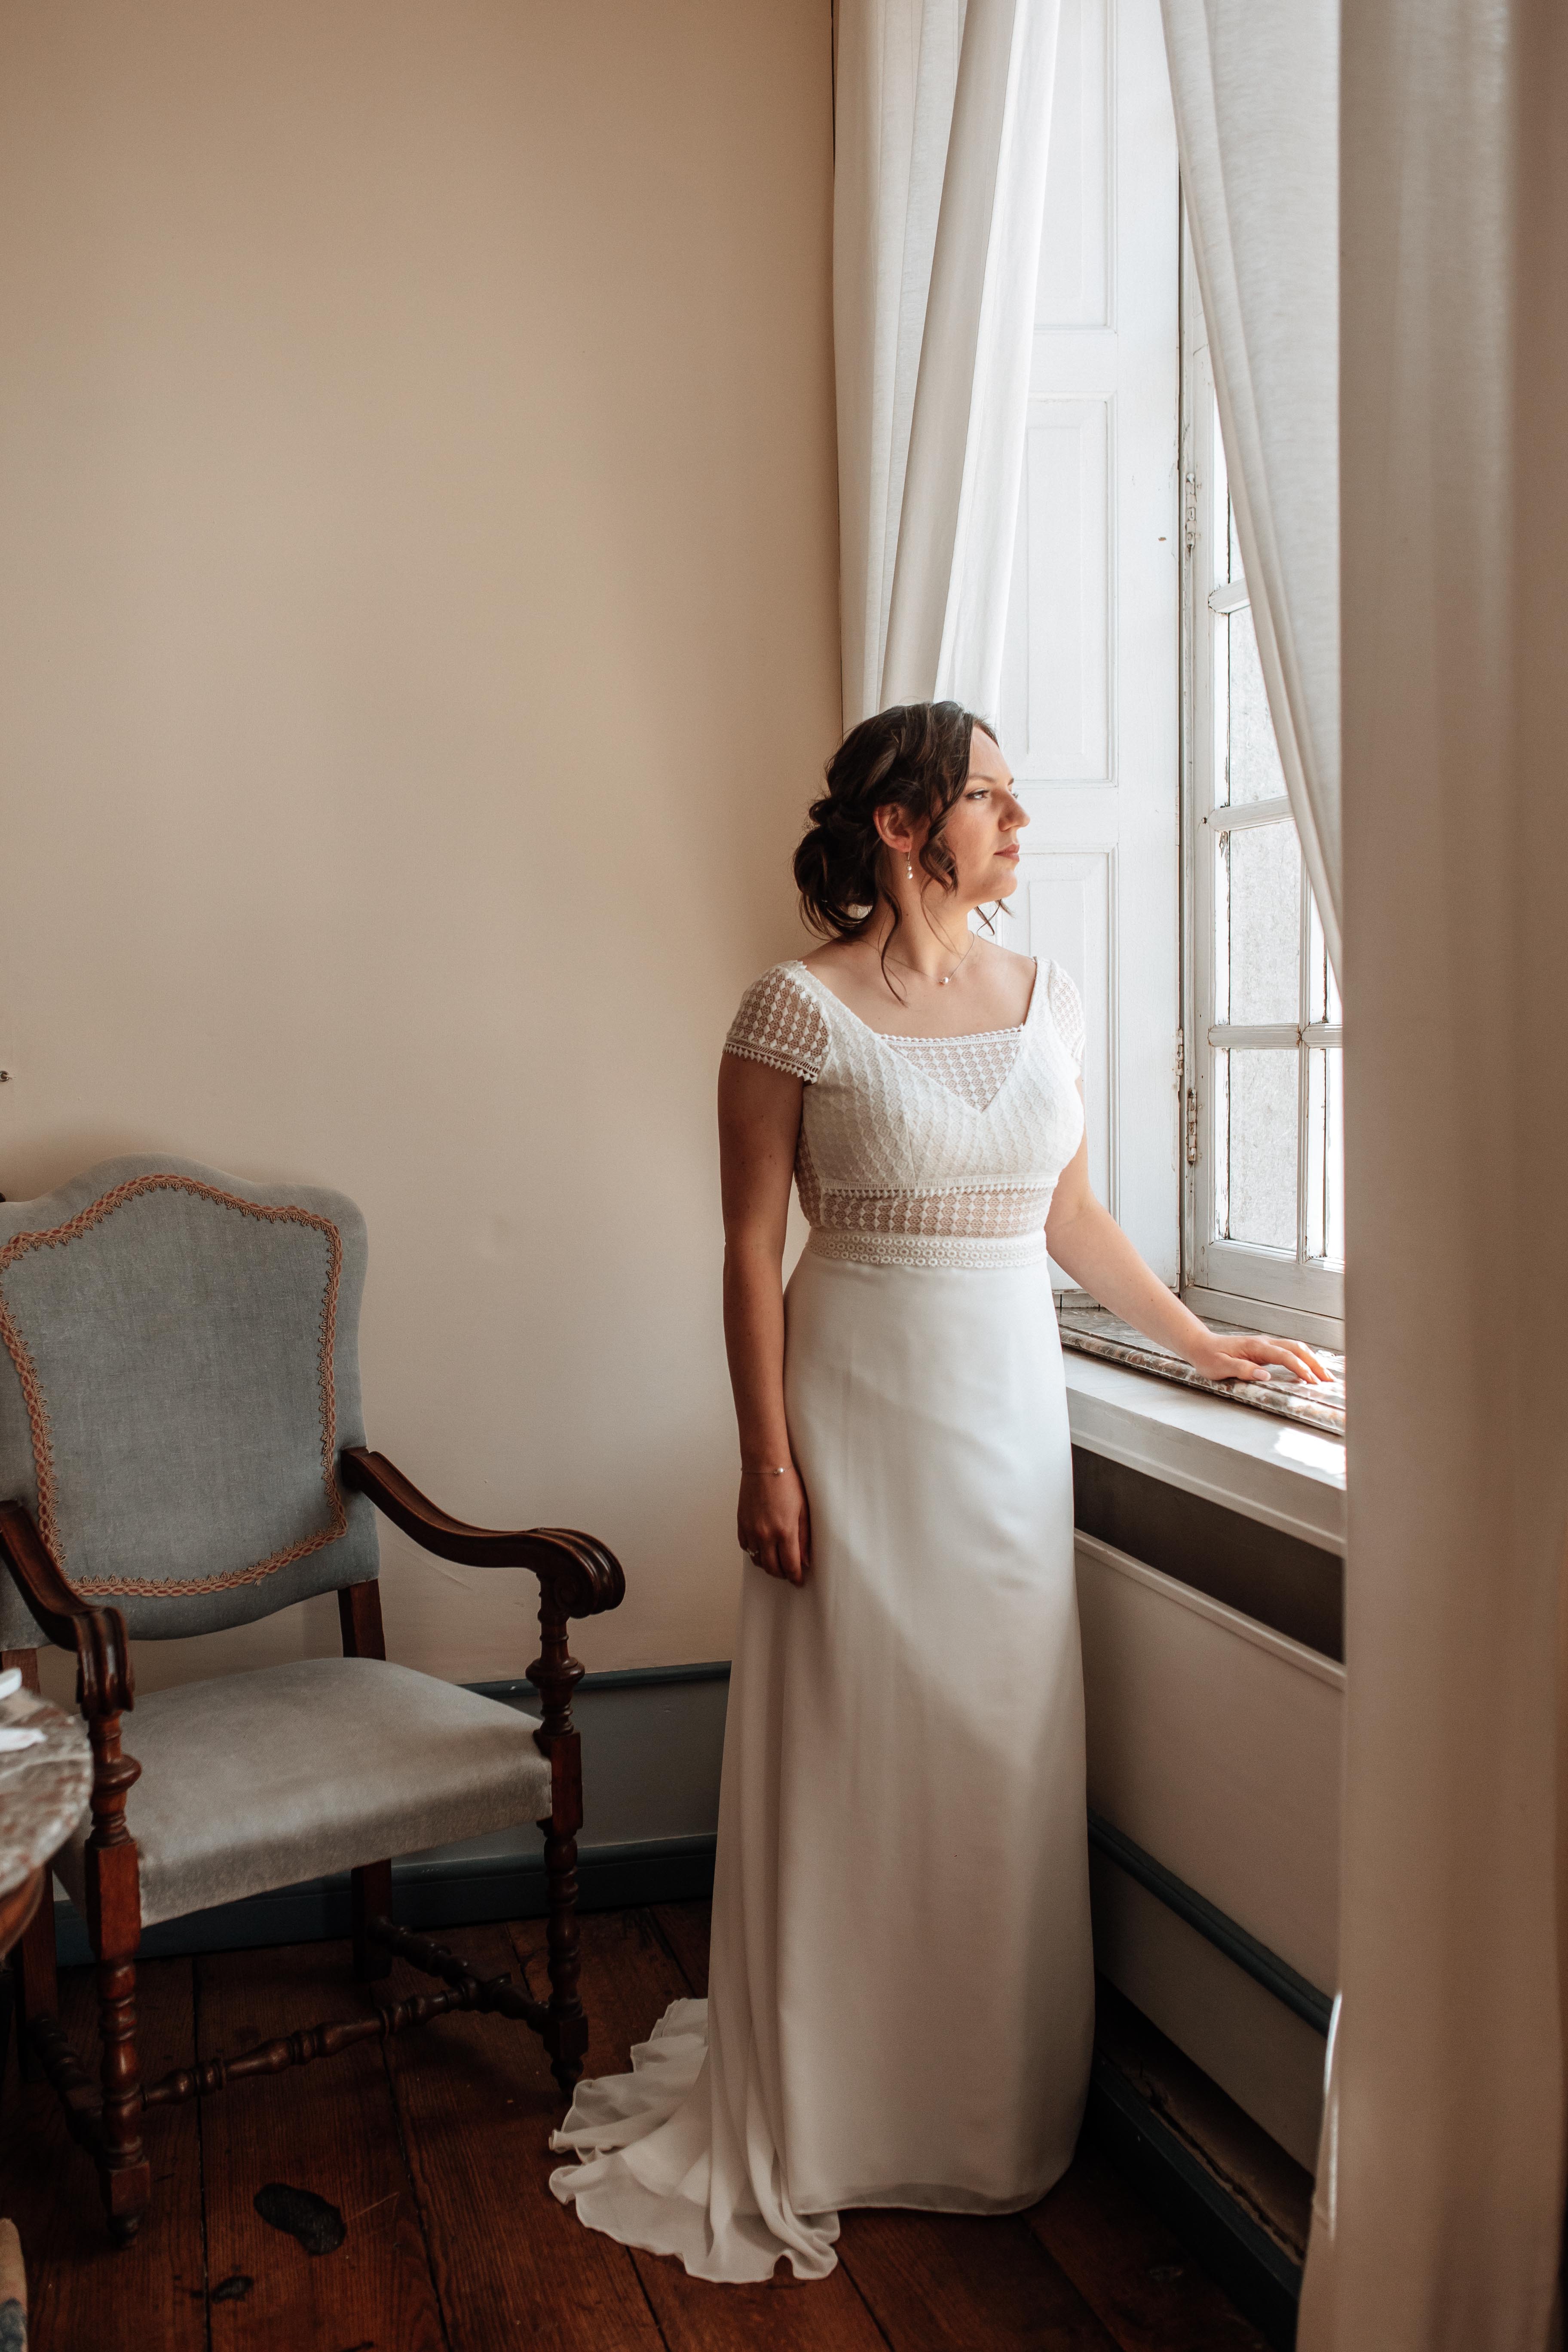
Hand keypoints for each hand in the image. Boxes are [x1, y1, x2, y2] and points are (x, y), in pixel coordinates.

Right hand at [737, 1466, 811, 1585]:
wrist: (764, 1465)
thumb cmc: (788, 1483)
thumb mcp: (804, 1510)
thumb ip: (804, 1538)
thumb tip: (805, 1561)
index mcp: (784, 1531)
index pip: (790, 1566)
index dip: (796, 1577)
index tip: (799, 1581)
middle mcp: (765, 1534)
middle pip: (772, 1568)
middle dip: (782, 1574)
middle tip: (789, 1573)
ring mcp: (751, 1530)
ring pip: (758, 1561)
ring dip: (768, 1566)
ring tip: (777, 1562)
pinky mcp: (741, 1524)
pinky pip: (746, 1548)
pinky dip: (755, 1553)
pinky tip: (763, 1549)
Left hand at [1190, 1333, 1332, 1386]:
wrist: (1201, 1345)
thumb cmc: (1209, 1357)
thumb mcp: (1220, 1367)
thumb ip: (1243, 1370)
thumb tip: (1266, 1375)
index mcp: (1256, 1347)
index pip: (1286, 1356)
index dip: (1301, 1368)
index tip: (1313, 1381)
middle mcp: (1264, 1343)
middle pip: (1297, 1349)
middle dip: (1315, 1363)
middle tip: (1330, 1380)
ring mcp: (1266, 1345)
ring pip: (1296, 1348)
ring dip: (1312, 1360)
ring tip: (1326, 1376)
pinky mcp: (1265, 1349)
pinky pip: (1290, 1352)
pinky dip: (1304, 1359)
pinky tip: (1310, 1368)